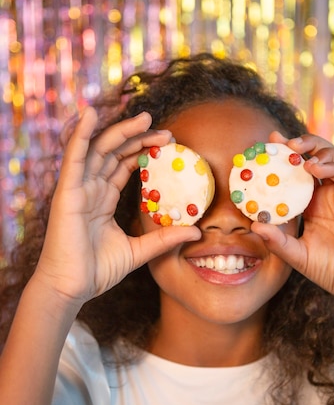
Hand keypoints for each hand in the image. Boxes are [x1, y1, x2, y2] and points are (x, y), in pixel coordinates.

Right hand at [35, 108, 200, 304]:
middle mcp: (90, 189)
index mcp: (103, 199)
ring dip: (120, 131)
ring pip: (99, 149)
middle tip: (167, 132)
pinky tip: (90, 115)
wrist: (72, 288)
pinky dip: (80, 135)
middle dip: (139, 138)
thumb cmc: (97, 271)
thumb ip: (164, 239)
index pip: (124, 165)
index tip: (170, 143)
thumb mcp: (139, 251)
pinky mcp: (67, 192)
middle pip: (115, 152)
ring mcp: (78, 188)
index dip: (144, 151)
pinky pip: (73, 157)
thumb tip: (196, 232)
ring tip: (144, 117)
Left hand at [252, 132, 333, 307]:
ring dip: (319, 149)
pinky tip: (315, 168)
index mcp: (312, 202)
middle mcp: (330, 193)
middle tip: (282, 142)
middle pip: (318, 156)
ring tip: (300, 154)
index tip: (267, 143)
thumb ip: (277, 241)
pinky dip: (332, 166)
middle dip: (302, 143)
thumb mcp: (297, 256)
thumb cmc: (330, 270)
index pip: (298, 171)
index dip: (285, 155)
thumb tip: (254, 226)